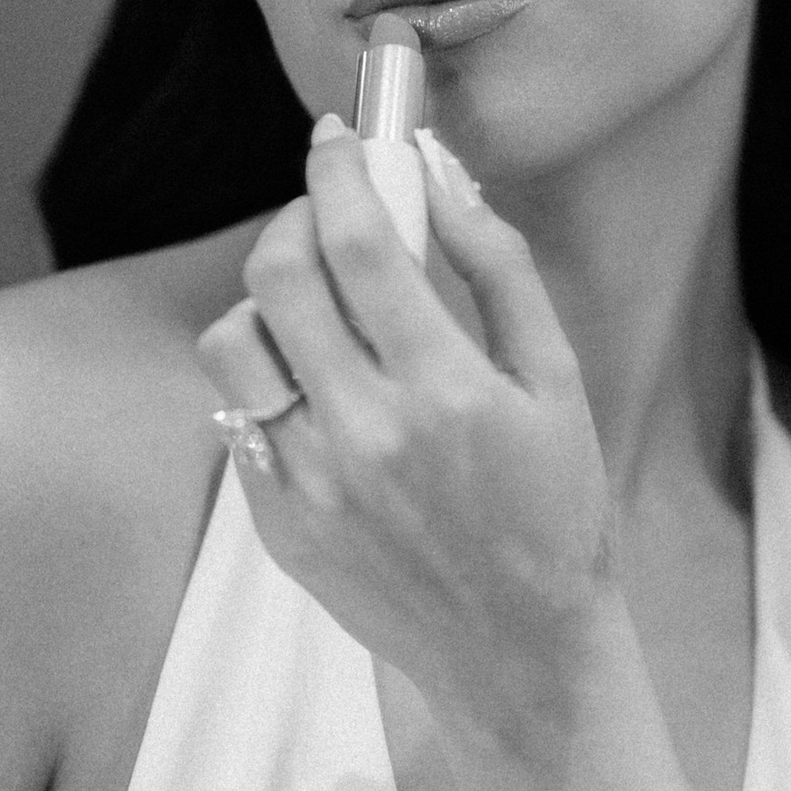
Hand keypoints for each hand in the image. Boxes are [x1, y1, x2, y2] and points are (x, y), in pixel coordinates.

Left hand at [223, 121, 618, 736]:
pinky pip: (239, 420)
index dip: (338, 171)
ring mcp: (312, 486)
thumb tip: (441, 173)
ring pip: (233, 345)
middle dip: (294, 219)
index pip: (360, 243)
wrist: (519, 651)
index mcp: (444, 390)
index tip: (335, 138)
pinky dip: (270, 384)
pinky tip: (320, 392)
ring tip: (311, 308)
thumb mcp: (557, 383)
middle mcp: (365, 435)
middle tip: (323, 215)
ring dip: (266, 303)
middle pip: (278, 277)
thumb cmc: (555, 509)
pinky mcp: (279, 525)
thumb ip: (499, 268)